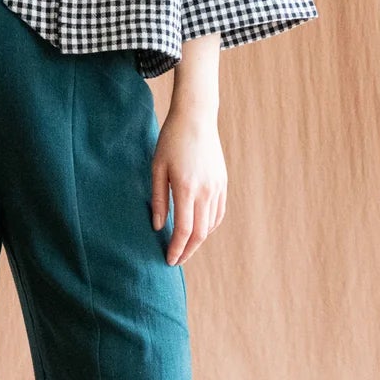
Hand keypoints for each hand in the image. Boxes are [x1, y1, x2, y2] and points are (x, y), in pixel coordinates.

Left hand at [151, 104, 226, 265]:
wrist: (197, 119)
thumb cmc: (171, 141)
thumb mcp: (157, 168)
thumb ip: (158, 199)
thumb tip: (158, 227)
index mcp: (186, 189)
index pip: (183, 230)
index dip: (176, 249)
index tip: (169, 260)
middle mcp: (205, 191)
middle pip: (199, 233)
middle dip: (187, 250)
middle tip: (176, 260)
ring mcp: (217, 188)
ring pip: (210, 225)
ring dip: (198, 240)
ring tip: (184, 246)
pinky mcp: (223, 183)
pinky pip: (218, 213)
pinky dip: (209, 226)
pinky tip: (199, 230)